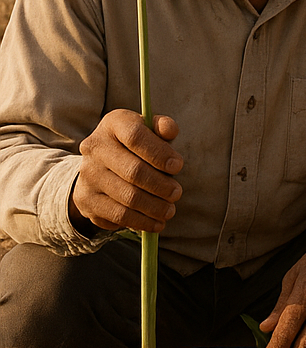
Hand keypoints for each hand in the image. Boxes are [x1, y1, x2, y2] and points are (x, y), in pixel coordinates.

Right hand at [71, 110, 182, 233]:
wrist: (101, 165)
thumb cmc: (137, 146)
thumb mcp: (149, 131)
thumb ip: (162, 128)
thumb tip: (170, 130)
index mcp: (113, 124)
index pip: (135, 136)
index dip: (159, 153)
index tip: (178, 166)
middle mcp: (94, 147)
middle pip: (133, 171)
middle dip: (161, 185)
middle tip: (177, 193)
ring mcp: (87, 175)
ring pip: (127, 197)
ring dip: (154, 207)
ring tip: (169, 210)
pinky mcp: (85, 199)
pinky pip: (118, 215)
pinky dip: (141, 222)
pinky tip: (156, 223)